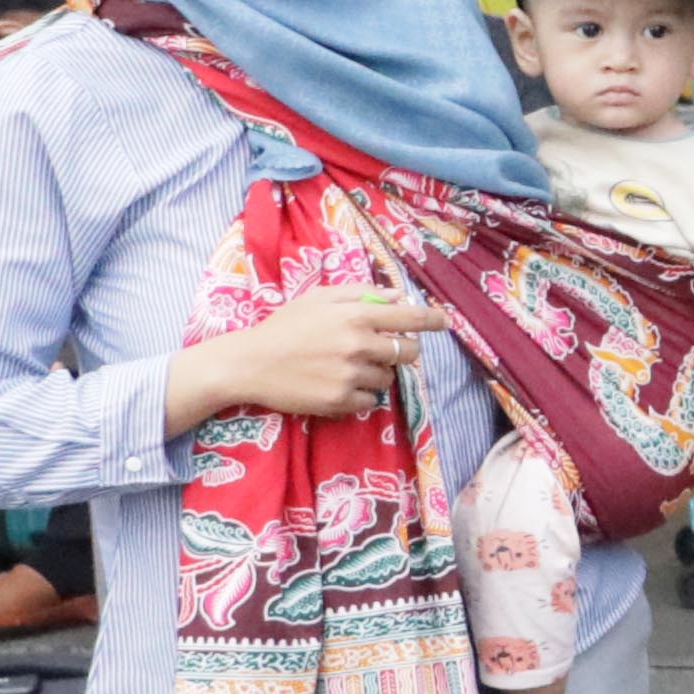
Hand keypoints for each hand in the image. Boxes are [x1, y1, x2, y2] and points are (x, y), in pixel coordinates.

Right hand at [174, 284, 447, 429]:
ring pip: (388, 378)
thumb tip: (397, 297)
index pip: (410, 319)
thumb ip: (360, 293)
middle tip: (382, 349)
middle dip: (402, 350)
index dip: (433, 321)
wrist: (249, 363)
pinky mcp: (341, 401)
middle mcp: (358, 345)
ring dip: (377, 372)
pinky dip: (360, 394)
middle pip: (408, 352)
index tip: (444, 322)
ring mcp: (350, 375)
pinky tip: (337, 383)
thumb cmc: (284, 326)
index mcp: (355, 316)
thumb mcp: (318, 298)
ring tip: (347, 366)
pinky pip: (369, 400)